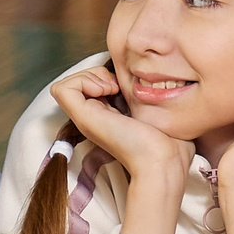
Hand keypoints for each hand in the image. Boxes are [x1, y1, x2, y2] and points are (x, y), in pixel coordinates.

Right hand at [54, 64, 193, 233]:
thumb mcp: (161, 112)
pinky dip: (83, 81)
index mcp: (110, 116)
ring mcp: (86, 118)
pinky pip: (62, 88)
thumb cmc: (171, 143)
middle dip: (98, 72)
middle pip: (78, 81)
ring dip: (90, 75)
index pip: (94, 84)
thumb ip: (155, 99)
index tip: (129, 83)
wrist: (163, 161)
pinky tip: (107, 90)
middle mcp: (94, 117)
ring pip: (66, 84)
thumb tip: (166, 81)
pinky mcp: (83, 118)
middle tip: (119, 85)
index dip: (108, 74)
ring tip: (113, 87)